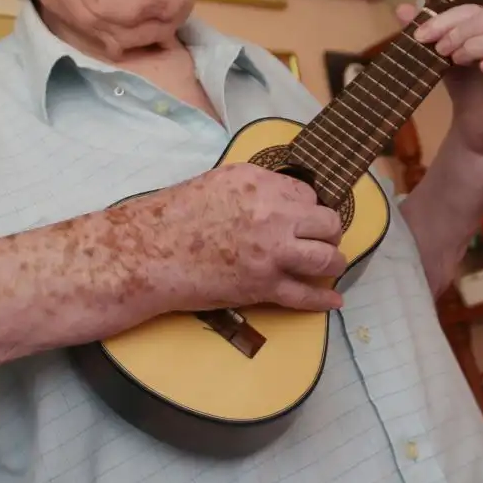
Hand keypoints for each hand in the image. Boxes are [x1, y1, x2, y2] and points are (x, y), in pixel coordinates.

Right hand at [125, 164, 346, 314]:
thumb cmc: (175, 216)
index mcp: (260, 183)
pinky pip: (304, 295)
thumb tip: (281, 199)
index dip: (308, 210)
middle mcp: (273, 213)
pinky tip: (333, 301)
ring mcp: (271, 251)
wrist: (149, 252)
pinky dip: (322, 300)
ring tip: (329, 267)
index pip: (307, 195)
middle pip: (327, 223)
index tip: (303, 220)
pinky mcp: (263, 285)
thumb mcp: (220, 182)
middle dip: (328, 233)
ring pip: (326, 258)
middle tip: (321, 241)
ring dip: (332, 263)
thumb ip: (256, 188)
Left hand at [402, 2, 482, 157]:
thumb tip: (401, 9)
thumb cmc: (465, 89)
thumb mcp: (442, 58)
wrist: (476, 131)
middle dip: (463, 30)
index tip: (421, 35)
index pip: (475, 11)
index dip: (447, 19)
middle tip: (440, 49)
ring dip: (479, 46)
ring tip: (456, 60)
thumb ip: (427, 34)